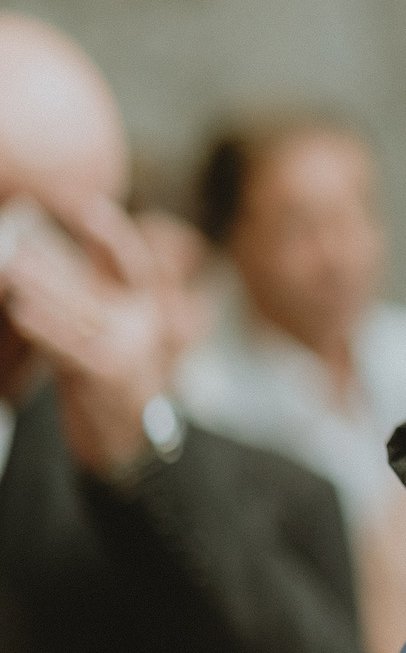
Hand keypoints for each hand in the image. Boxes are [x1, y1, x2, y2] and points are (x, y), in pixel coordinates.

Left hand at [0, 195, 176, 473]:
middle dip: (55, 264)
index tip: (87, 209)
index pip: (132, 265)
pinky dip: (44, 327)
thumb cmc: (106, 386)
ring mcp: (128, 354)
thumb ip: (87, 302)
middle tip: (18, 244)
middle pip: (93, 288)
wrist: (125, 443)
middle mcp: (143, 330)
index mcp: (145, 312)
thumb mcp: (105, 338)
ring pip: (80, 313)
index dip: (111, 236)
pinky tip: (20, 310)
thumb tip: (30, 263)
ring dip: (44, 287)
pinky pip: (69, 347)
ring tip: (12, 268)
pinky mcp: (107, 377)